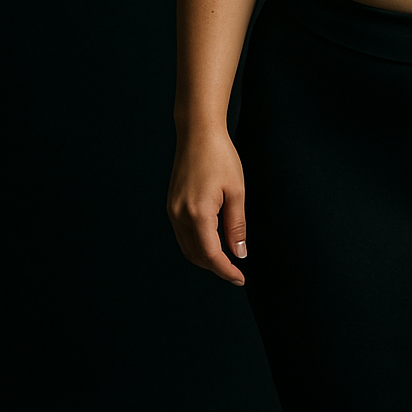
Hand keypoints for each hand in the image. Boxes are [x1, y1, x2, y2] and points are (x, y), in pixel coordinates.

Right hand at [167, 127, 247, 285]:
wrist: (197, 133)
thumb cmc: (220, 157)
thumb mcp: (237, 191)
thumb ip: (236, 226)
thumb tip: (239, 252)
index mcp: (198, 213)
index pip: (211, 255)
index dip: (226, 270)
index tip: (240, 278)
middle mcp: (180, 215)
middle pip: (196, 256)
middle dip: (216, 267)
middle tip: (236, 271)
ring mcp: (172, 211)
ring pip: (187, 248)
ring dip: (205, 258)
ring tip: (226, 260)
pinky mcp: (171, 205)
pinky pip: (182, 235)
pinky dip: (197, 245)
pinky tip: (212, 242)